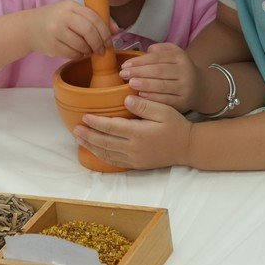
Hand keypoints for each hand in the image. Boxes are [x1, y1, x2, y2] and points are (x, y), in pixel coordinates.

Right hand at [26, 0, 116, 58]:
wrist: (29, 27)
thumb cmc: (56, 19)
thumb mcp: (73, 13)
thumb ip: (93, 19)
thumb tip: (117, 30)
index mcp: (70, 6)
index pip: (93, 18)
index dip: (105, 31)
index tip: (109, 40)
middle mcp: (62, 17)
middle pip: (88, 31)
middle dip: (99, 43)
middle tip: (102, 50)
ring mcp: (55, 31)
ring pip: (81, 44)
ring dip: (89, 50)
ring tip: (88, 50)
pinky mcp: (52, 46)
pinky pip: (72, 53)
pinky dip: (79, 55)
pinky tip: (78, 52)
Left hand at [73, 95, 191, 169]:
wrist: (189, 147)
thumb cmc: (176, 125)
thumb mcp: (163, 110)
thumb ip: (144, 105)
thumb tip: (126, 100)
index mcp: (139, 133)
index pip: (111, 127)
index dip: (96, 123)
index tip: (84, 117)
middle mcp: (134, 148)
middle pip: (105, 142)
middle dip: (88, 136)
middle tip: (75, 129)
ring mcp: (135, 158)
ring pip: (107, 154)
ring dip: (92, 147)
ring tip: (80, 139)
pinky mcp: (137, 164)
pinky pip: (115, 162)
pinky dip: (102, 157)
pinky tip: (96, 151)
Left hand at [119, 42, 200, 111]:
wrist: (200, 87)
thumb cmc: (178, 69)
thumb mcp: (173, 53)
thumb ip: (160, 50)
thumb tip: (145, 53)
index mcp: (180, 57)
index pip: (157, 58)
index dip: (140, 61)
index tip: (125, 65)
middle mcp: (185, 71)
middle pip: (159, 71)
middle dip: (139, 72)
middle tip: (124, 74)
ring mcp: (185, 88)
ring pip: (163, 86)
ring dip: (145, 85)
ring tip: (130, 84)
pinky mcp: (184, 102)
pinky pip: (166, 100)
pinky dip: (153, 98)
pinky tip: (141, 96)